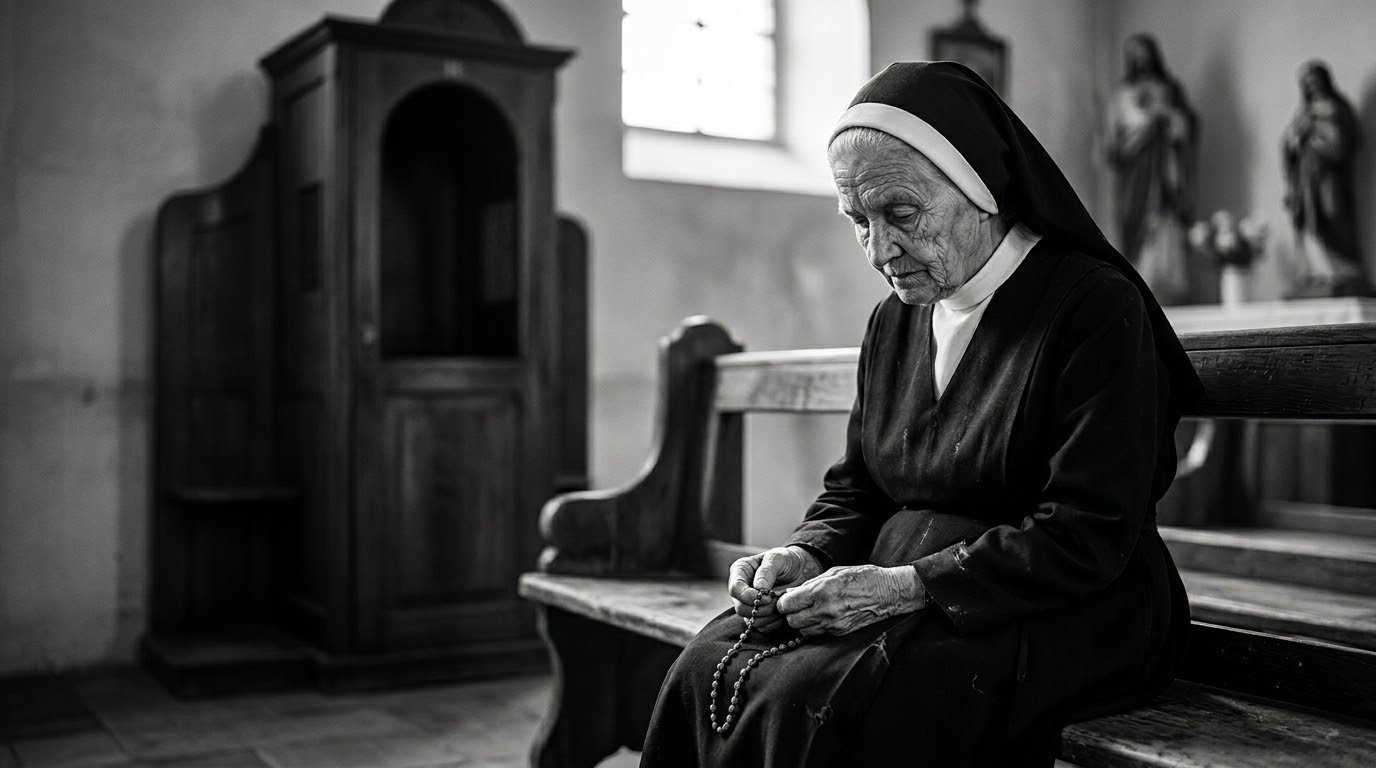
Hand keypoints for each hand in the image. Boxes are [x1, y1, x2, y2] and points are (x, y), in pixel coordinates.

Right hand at [728, 546, 821, 632]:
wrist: (801, 570)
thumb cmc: (787, 560)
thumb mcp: (778, 558)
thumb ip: (767, 571)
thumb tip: (758, 588)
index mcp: (740, 571)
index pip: (735, 589)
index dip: (748, 596)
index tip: (767, 597)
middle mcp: (741, 589)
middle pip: (741, 608)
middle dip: (761, 608)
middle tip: (777, 601)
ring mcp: (749, 604)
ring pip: (752, 620)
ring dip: (770, 615)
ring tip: (782, 603)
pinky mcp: (759, 615)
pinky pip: (763, 627)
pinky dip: (775, 622)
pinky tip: (783, 611)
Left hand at [776, 564, 924, 636]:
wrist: (887, 593)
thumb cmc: (861, 577)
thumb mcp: (833, 573)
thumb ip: (810, 584)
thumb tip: (791, 593)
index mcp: (822, 591)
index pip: (788, 604)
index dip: (783, 602)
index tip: (787, 598)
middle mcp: (826, 610)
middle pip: (792, 621)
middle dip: (790, 613)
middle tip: (796, 605)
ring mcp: (833, 624)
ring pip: (803, 630)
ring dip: (801, 622)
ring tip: (808, 610)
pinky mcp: (839, 632)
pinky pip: (817, 633)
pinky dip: (813, 626)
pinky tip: (819, 616)